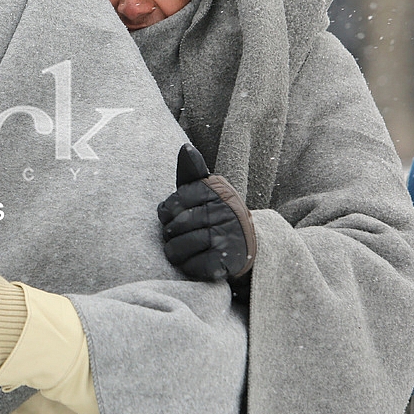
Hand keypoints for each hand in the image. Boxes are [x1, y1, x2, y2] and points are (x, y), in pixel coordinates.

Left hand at [156, 144, 256, 280]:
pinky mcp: (225, 261)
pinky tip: (197, 259)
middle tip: (181, 234)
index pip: (170, 205)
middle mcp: (223, 212)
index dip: (166, 214)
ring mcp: (225, 237)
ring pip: (177, 249)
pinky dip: (189, 266)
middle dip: (171, 234)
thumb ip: (192, 172)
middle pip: (173, 228)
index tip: (176, 215)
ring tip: (185, 248)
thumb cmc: (216, 215)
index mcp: (215, 192)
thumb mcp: (206, 191)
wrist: (247, 244)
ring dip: (176, 252)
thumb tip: (186, 148)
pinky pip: (190, 266)